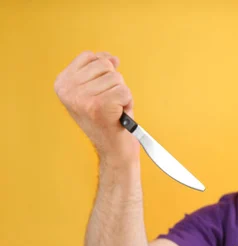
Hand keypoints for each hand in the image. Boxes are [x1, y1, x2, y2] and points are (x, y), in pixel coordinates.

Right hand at [54, 51, 138, 165]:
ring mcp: (82, 99)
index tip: (102, 89)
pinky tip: (119, 114)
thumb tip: (112, 58)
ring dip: (121, 94)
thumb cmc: (108, 119)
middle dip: (114, 84)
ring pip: (117, 78)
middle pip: (105, 65)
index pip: (89, 57)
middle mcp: (68, 90)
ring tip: (114, 110)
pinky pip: (125, 91)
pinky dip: (128, 102)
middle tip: (109, 104)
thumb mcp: (96, 89)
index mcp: (62, 83)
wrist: (114, 149)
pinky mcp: (100, 106)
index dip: (104, 70)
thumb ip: (99, 69)